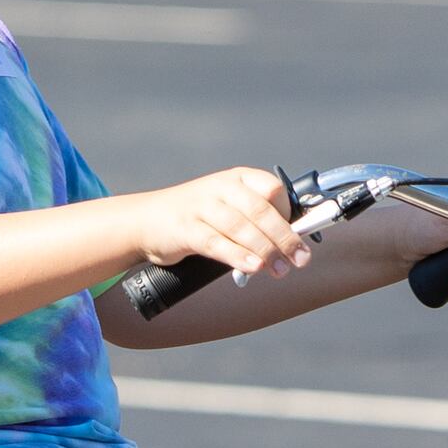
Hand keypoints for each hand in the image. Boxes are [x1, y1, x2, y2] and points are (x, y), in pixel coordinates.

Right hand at [127, 166, 306, 282]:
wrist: (146, 220)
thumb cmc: (197, 217)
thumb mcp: (228, 207)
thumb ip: (256, 220)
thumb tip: (294, 244)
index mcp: (237, 178)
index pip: (272, 190)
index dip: (288, 213)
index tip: (300, 235)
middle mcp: (221, 188)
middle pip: (261, 210)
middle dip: (284, 237)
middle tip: (300, 259)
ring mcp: (202, 206)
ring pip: (241, 227)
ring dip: (265, 250)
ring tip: (280, 269)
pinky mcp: (185, 228)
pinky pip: (217, 243)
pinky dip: (238, 256)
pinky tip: (253, 267)